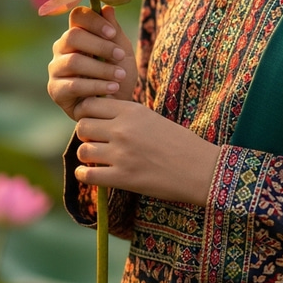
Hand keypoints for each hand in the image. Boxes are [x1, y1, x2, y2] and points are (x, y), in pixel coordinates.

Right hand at [48, 5, 137, 119]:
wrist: (118, 106)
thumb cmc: (118, 75)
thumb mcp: (122, 52)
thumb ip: (114, 32)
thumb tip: (107, 8)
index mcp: (77, 33)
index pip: (77, 16)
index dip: (94, 21)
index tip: (112, 34)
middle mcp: (62, 48)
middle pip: (73, 35)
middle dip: (100, 46)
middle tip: (120, 56)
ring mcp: (55, 69)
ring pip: (74, 61)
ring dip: (101, 68)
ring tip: (120, 76)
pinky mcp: (55, 90)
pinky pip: (74, 84)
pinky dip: (96, 86)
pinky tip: (112, 88)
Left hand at [73, 97, 219, 205]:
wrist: (200, 168)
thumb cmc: (178, 142)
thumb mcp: (151, 117)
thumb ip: (125, 115)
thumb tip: (97, 115)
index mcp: (131, 110)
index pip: (89, 105)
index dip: (87, 113)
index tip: (94, 121)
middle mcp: (123, 129)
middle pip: (82, 127)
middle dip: (86, 135)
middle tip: (96, 141)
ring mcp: (121, 154)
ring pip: (82, 151)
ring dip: (87, 156)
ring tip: (98, 159)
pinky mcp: (122, 177)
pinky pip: (87, 175)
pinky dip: (84, 175)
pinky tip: (92, 174)